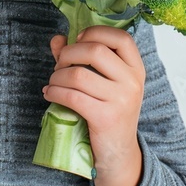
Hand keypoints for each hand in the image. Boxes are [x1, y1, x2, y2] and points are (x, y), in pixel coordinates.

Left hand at [45, 26, 144, 185]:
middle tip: (59, 66)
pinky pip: (71, 96)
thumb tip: (56, 39)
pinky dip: (54, 92)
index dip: (95, 32)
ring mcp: (121, 100)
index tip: (78, 40)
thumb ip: (79, 58)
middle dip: (68, 54)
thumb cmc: (108, 112)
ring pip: (78, 74)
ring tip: (53, 83)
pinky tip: (49, 94)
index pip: (121, 37)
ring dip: (57, 76)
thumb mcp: (102, 83)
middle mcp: (133, 82)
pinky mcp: (106, 117)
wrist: (118, 153)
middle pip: (95, 50)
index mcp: (136, 69)